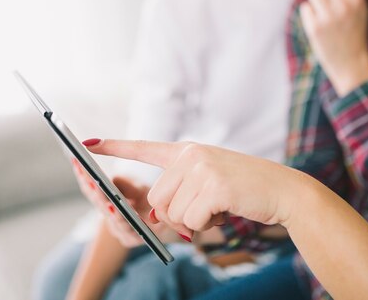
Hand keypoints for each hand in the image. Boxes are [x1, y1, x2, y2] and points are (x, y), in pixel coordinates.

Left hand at [85, 140, 298, 240]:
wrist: (282, 190)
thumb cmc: (244, 190)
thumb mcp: (208, 183)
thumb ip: (179, 192)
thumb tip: (156, 215)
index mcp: (186, 151)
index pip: (144, 148)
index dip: (114, 147)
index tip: (85, 143)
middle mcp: (190, 154)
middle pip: (156, 198)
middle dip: (176, 214)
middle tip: (205, 210)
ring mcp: (201, 168)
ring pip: (171, 212)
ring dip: (193, 221)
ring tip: (219, 206)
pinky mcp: (212, 186)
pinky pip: (191, 220)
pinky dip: (206, 224)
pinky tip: (226, 210)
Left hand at [300, 0, 367, 95]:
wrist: (351, 64)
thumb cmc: (354, 32)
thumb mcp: (359, 8)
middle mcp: (344, 6)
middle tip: (331, 7)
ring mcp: (328, 17)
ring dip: (316, 2)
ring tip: (326, 16)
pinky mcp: (314, 27)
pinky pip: (305, 8)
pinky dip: (309, 15)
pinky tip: (319, 26)